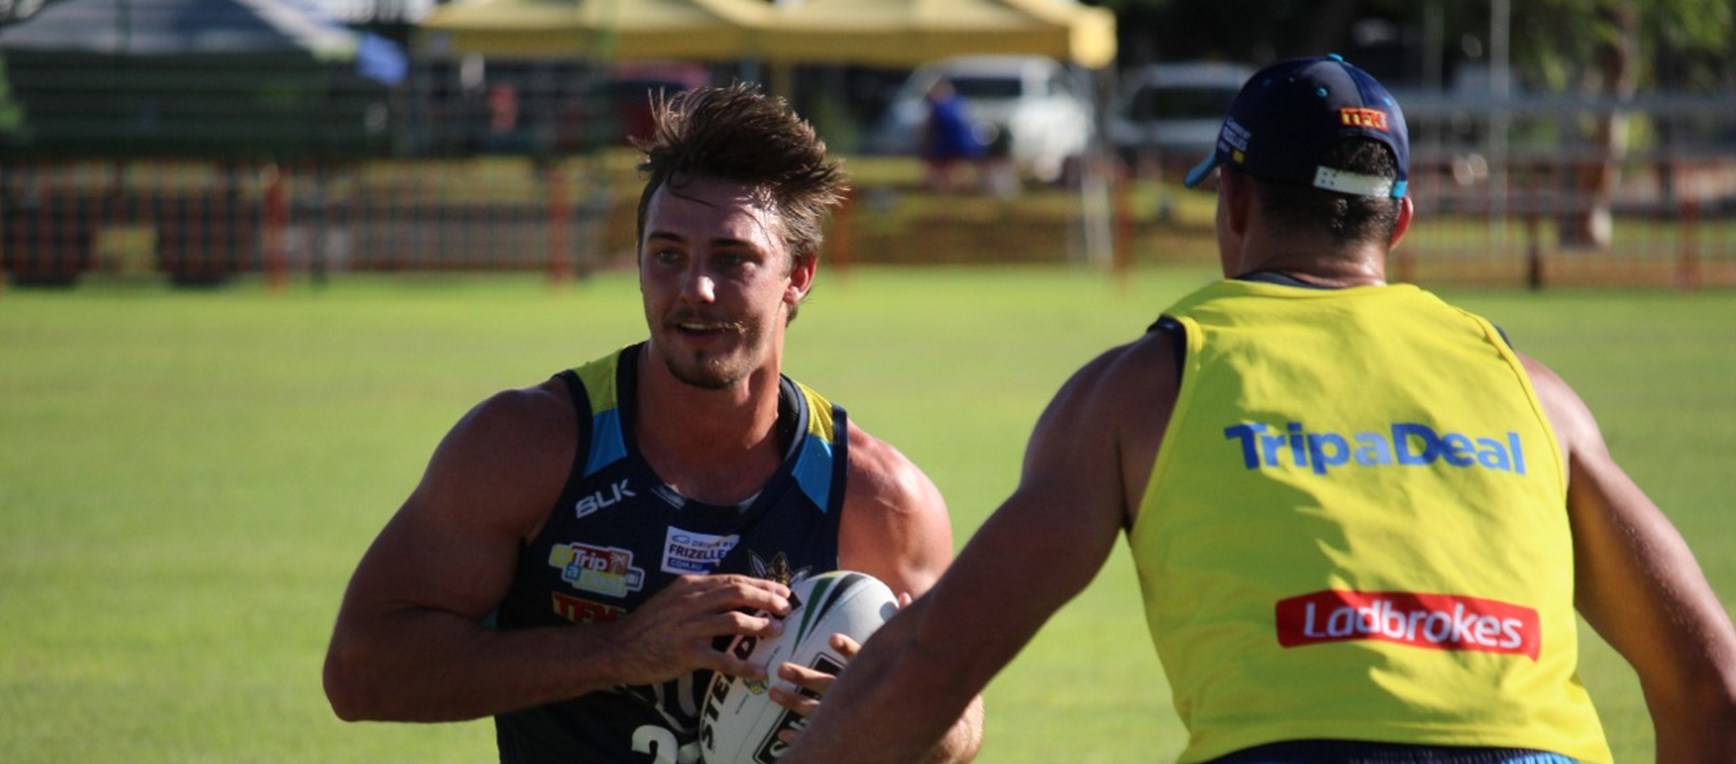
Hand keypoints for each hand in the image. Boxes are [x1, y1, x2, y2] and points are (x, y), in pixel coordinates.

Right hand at [601, 574, 789, 686]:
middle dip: (767, 599)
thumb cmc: (648, 624)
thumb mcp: (673, 598)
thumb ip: (700, 594)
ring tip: (777, 632)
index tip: (782, 591)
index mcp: (690, 586)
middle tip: (786, 608)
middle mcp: (691, 602)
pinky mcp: (685, 653)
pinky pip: (721, 659)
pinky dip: (743, 666)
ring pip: (733, 621)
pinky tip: (759, 672)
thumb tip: (735, 593)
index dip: (762, 584)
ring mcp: (688, 627)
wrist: (617, 648)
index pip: (733, 579)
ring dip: (760, 626)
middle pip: (738, 594)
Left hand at [767, 592, 912, 728]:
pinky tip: (780, 734)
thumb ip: (900, 624)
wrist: (908, 727)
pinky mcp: (842, 737)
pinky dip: (798, 735)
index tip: (833, 637)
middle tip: (780, 668)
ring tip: (772, 693)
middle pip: (827, 684)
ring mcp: (847, 718)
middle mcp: (856, 695)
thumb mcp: (904, 654)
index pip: (860, 659)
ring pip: (816, 710)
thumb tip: (905, 594)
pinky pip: (818, 736)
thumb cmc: (903, 686)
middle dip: (804, 676)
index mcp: (868, 674)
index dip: (848, 648)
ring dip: (793, 701)